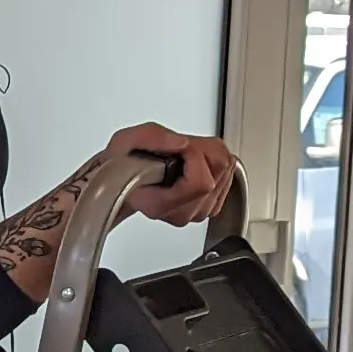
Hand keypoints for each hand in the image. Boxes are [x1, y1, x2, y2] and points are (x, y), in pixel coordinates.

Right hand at [107, 123, 236, 227]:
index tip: (175, 148)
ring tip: (183, 156)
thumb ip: (151, 138)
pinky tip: (193, 163)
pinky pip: (229, 173)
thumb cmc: (123, 164)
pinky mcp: (211, 205)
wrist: (123, 178)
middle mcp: (182, 213)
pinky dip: (215, 160)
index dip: (192, 156)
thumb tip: (181, 143)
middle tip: (177, 150)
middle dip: (201, 151)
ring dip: (208, 154)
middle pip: (217, 175)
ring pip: (225, 172)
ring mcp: (198, 212)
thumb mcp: (126, 140)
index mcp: (161, 204)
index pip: (200, 183)